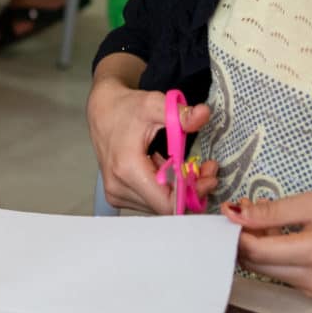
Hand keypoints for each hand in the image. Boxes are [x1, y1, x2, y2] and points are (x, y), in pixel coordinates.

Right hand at [88, 81, 215, 213]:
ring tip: (193, 169)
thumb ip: (180, 114)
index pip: (166, 203)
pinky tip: (174, 171)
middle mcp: (118, 186)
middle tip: (208, 171)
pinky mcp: (118, 195)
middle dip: (191, 191)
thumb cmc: (126, 109)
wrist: (103, 112)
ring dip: (181, 191)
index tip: (208, 178)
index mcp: (127, 168)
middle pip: (166, 207)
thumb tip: (203, 114)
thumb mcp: (155, 105)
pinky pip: (151, 201)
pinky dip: (168, 190)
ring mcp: (117, 193)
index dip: (192, 194)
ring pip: (160, 207)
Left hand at [227, 194, 311, 297]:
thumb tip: (235, 214)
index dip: (236, 232)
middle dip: (243, 239)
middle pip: (255, 264)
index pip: (255, 251)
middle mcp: (311, 278)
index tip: (230, 211)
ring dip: (256, 246)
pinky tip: (281, 234)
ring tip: (268, 219)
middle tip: (248, 210)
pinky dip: (272, 254)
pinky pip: (280, 273)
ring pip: (265, 269)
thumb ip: (272, 211)